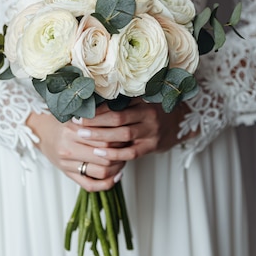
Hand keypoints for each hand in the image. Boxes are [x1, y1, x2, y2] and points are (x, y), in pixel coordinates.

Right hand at [26, 111, 125, 191]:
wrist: (40, 133)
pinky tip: (116, 176)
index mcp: (71, 132)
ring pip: (101, 171)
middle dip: (120, 153)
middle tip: (127, 148)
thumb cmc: (60, 123)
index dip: (118, 139)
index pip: (103, 139)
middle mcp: (68, 150)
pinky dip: (107, 183)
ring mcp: (68, 165)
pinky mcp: (69, 175)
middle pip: (104, 155)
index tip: (125, 135)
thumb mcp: (74, 117)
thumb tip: (119, 119)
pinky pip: (91, 185)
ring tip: (122, 160)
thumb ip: (93, 119)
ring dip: (117, 168)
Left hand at [71, 99, 197, 164]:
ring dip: (101, 136)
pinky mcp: (151, 147)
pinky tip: (99, 153)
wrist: (179, 123)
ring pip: (123, 135)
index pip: (117, 105)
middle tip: (77, 124)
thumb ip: (122, 102)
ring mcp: (151, 132)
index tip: (80, 110)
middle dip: (95, 122)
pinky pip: (131, 153)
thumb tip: (92, 101)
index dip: (97, 109)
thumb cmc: (152, 111)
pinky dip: (114, 154)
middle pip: (118, 119)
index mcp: (143, 101)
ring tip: (83, 136)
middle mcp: (149, 116)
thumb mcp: (141, 102)